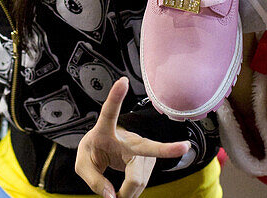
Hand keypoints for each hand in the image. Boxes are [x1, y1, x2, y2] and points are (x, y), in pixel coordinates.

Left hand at [75, 78, 188, 197]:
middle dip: (163, 151)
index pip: (109, 112)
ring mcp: (141, 151)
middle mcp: (128, 138)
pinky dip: (130, 193)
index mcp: (105, 129)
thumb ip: (93, 181)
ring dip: (126, 193)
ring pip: (138, 180)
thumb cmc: (94, 150)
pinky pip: (140, 185)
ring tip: (116, 193)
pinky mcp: (148, 163)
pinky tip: (125, 192)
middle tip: (184, 148)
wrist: (105, 149)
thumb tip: (113, 197)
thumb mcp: (82, 164)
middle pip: (147, 149)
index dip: (116, 97)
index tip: (123, 80)